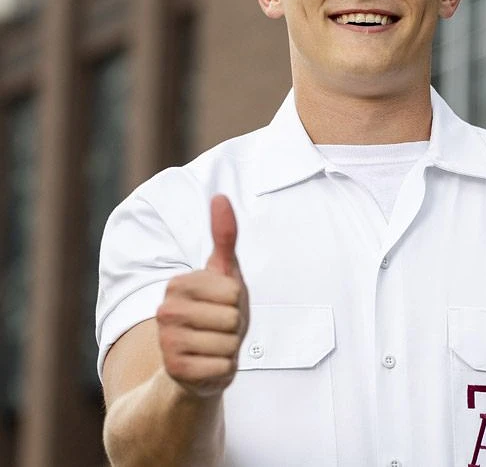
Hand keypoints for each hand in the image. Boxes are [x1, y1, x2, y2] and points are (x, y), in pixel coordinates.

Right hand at [156, 194, 249, 397]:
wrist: (198, 360)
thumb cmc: (216, 310)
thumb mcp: (224, 273)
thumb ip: (224, 235)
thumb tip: (220, 196)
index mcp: (176, 285)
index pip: (233, 293)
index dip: (236, 302)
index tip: (221, 305)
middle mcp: (165, 313)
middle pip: (232, 318)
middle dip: (235, 326)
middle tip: (219, 329)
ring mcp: (167, 344)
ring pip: (229, 344)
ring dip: (230, 348)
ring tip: (214, 345)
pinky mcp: (176, 372)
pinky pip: (224, 368)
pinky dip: (224, 369)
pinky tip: (209, 365)